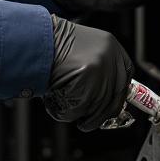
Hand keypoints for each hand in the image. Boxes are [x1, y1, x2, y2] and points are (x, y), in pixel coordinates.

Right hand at [43, 15, 132, 131]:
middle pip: (113, 100)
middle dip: (99, 115)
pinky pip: (81, 110)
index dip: (118, 94)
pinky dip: (66, 112)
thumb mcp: (82, 47)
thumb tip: (105, 95)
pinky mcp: (88, 85)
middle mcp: (109, 58)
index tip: (112, 105)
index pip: (126, 76)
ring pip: (96, 108)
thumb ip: (97, 67)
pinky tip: (55, 101)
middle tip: (87, 121)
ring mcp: (100, 72)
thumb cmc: (51, 43)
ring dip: (78, 113)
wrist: (33, 39)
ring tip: (61, 102)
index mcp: (110, 45)